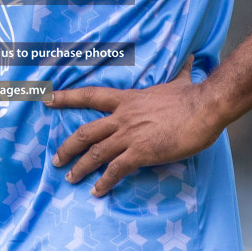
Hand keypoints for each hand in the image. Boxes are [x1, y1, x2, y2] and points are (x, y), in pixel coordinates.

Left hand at [46, 58, 222, 195]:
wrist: (204, 107)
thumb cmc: (193, 96)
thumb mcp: (181, 81)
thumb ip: (180, 72)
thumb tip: (191, 59)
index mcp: (128, 100)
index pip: (90, 96)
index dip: (66, 98)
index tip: (47, 99)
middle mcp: (122, 118)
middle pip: (85, 132)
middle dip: (67, 147)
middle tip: (56, 160)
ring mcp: (130, 135)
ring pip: (95, 153)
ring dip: (80, 168)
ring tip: (70, 179)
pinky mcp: (141, 152)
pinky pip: (116, 170)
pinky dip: (104, 182)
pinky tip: (97, 192)